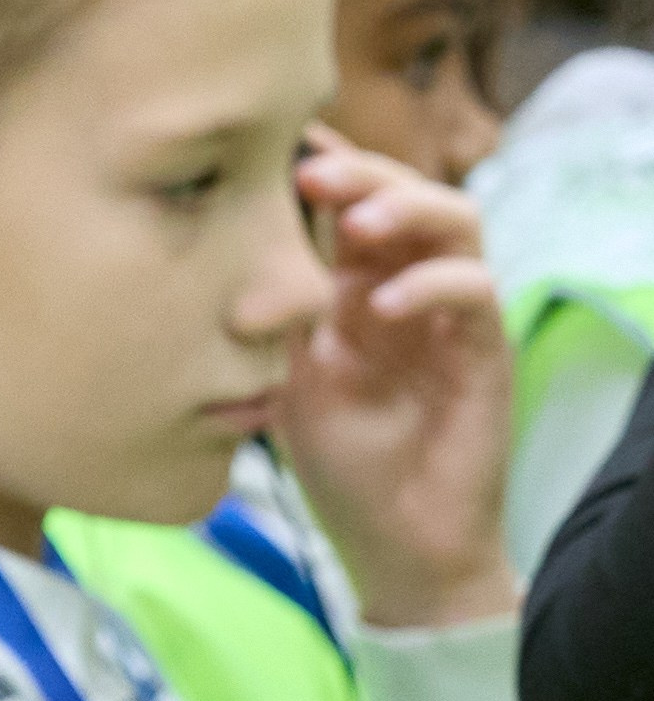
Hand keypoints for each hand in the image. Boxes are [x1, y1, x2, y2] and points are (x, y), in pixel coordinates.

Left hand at [279, 129, 517, 630]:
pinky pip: (475, 293)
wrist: (396, 546)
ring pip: (456, 222)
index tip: (273, 154)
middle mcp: (414, 290)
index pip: (356, 204)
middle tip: (310, 170)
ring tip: (356, 224)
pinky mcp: (486, 352)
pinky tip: (384, 306)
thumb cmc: (344, 469)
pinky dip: (433, 285)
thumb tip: (215, 262)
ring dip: (407, 209)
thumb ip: (271, 327)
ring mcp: (455, 316)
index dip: (326, 171)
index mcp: (364, 288)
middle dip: (362, 173)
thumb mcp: (287, 387)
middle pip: (408, 193)